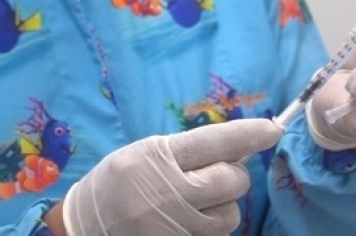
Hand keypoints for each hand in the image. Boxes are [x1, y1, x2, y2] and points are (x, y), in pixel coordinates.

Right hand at [62, 118, 281, 235]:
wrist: (83, 229)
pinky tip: (186, 222)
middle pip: (232, 180)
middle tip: (213, 176)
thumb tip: (234, 149)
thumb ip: (185, 152)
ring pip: (230, 214)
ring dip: (222, 207)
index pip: (214, 142)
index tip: (272, 129)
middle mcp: (169, 193)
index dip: (248, 135)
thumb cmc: (115, 184)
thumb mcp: (142, 155)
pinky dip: (208, 228)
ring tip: (195, 205)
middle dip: (232, 176)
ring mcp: (175, 226)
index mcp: (157, 158)